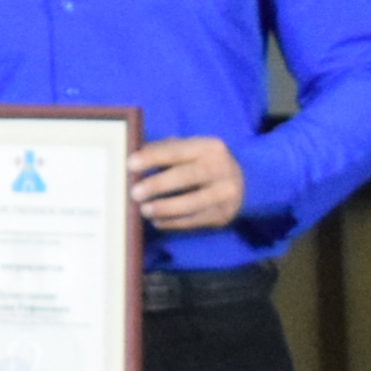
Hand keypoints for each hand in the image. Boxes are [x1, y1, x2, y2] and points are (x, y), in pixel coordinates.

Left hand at [128, 135, 245, 232]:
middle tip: (134, 193)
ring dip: (165, 208)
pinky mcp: (223, 214)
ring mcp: (225, 193)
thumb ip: (162, 150)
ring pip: (192, 203)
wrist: (241, 182)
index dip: (152, 157)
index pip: (176, 151)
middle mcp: (221, 169)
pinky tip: (157, 221)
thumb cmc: (200, 163)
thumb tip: (130, 155)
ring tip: (144, 210)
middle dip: (158, 185)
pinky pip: (195, 221)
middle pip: (187, 177)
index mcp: (208, 148)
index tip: (130, 164)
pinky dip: (173, 222)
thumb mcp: (188, 150)